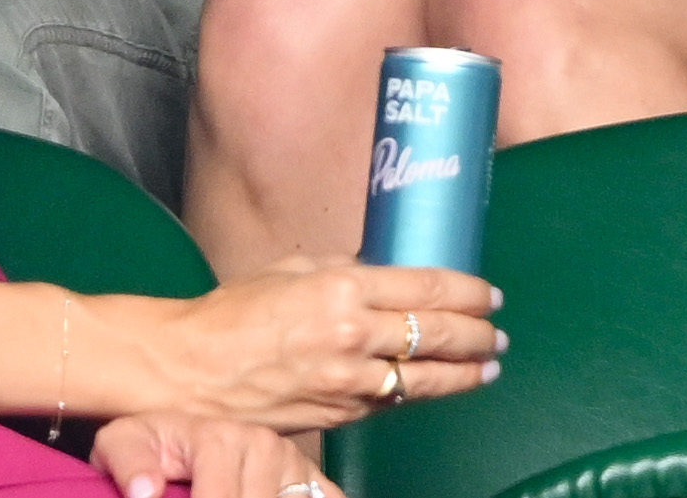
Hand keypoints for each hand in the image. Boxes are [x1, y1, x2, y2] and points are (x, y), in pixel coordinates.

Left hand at [86, 414, 332, 496]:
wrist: (180, 431)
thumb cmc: (153, 442)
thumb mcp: (123, 444)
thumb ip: (128, 466)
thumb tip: (146, 492)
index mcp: (221, 439)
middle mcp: (265, 446)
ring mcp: (293, 463)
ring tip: (239, 496)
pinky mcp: (312, 478)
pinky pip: (329, 497)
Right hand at [142, 255, 502, 428]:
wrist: (188, 371)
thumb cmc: (234, 313)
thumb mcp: (295, 270)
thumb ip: (347, 270)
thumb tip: (388, 269)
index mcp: (344, 289)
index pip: (429, 289)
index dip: (470, 293)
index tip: (490, 295)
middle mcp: (352, 337)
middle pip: (439, 335)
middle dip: (478, 335)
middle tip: (498, 333)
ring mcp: (347, 383)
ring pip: (425, 380)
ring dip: (464, 374)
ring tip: (487, 367)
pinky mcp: (337, 417)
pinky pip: (391, 405)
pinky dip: (418, 395)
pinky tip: (434, 387)